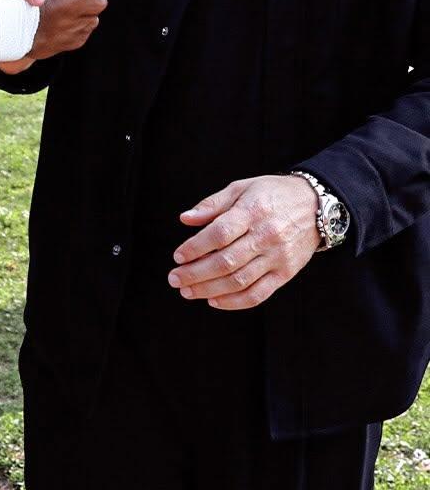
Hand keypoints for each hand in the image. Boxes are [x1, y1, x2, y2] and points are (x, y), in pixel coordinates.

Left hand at [167, 175, 319, 310]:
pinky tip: (214, 300)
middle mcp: (265, 236)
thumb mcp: (241, 188)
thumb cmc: (273, 193)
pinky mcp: (286, 273)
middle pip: (226, 261)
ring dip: (210, 289)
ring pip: (239, 281)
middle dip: (196, 273)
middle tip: (175, 279)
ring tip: (188, 291)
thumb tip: (185, 219)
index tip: (178, 256)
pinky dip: (235, 302)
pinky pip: (259, 293)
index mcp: (252, 212)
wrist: (316, 205)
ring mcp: (277, 257)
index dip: (195, 247)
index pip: (219, 234)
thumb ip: (212, 204)